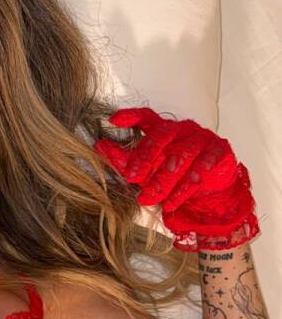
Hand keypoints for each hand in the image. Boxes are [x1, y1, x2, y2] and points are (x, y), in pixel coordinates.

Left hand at [93, 107, 259, 251]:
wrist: (212, 194)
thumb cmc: (176, 177)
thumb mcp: (148, 171)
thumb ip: (126, 160)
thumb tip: (99, 147)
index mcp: (164, 129)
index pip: (147, 116)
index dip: (131, 115)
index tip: (112, 120)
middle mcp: (183, 130)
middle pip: (162, 134)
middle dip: (144, 155)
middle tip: (130, 176)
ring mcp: (202, 139)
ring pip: (180, 156)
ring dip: (162, 180)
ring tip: (148, 199)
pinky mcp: (219, 153)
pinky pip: (200, 170)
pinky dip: (184, 188)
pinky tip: (172, 202)